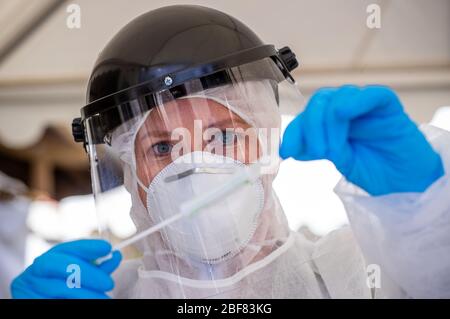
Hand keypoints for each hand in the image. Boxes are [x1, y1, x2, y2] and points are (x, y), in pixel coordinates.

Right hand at [11, 239, 121, 298]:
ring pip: (60, 288)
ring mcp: (29, 290)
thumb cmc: (63, 291)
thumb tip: (115, 256)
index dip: (86, 247)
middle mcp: (34, 273)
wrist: (42, 302)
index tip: (107, 248)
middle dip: (89, 272)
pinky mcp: (29, 302)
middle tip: (109, 283)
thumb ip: (96, 267)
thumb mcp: (78, 276)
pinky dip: (75, 301)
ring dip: (86, 293)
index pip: (65, 249)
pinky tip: (89, 302)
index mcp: (46, 261)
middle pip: (61, 266)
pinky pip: (56, 300)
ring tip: (104, 298)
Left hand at [279, 85, 443, 195]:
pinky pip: (372, 95)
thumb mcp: (339, 160)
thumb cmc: (374, 170)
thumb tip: (286, 147)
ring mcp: (366, 106)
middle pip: (319, 103)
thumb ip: (315, 148)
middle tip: (317, 152)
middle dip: (310, 127)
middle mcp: (346, 109)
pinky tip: (344, 114)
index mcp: (331, 121)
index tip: (287, 152)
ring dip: (329, 122)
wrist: (406, 182)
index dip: (295, 131)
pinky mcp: (388, 106)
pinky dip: (355, 102)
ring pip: (339, 97)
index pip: (307, 116)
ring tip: (334, 150)